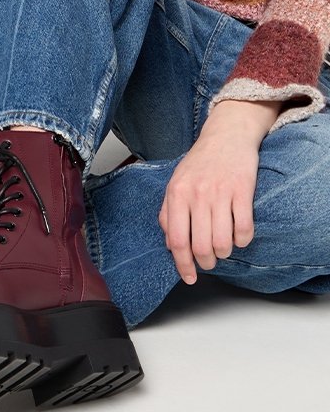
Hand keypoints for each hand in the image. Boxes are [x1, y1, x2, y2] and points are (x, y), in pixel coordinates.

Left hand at [159, 99, 278, 282]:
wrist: (227, 134)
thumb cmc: (201, 162)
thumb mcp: (176, 182)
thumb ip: (168, 212)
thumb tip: (170, 244)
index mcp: (177, 193)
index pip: (176, 241)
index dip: (183, 265)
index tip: (189, 277)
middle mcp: (197, 194)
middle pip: (201, 247)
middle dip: (206, 262)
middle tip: (210, 259)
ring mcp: (221, 192)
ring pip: (223, 243)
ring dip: (225, 252)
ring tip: (224, 246)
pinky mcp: (243, 190)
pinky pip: (244, 230)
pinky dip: (242, 240)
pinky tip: (239, 234)